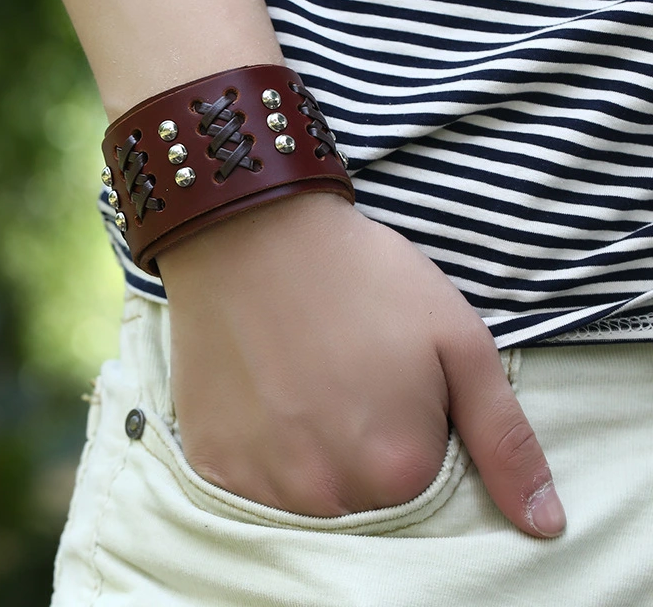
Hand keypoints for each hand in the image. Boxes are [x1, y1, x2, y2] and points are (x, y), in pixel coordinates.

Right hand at [157, 192, 565, 537]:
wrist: (253, 233)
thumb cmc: (361, 276)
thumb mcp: (458, 339)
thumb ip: (503, 438)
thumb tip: (545, 524)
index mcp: (399, 468)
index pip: (424, 485)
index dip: (413, 429)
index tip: (391, 379)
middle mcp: (329, 492)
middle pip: (365, 497)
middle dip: (364, 445)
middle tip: (345, 373)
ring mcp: (262, 481)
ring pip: (308, 494)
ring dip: (312, 451)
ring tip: (302, 379)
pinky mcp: (213, 462)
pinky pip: (252, 483)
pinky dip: (263, 449)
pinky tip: (264, 393)